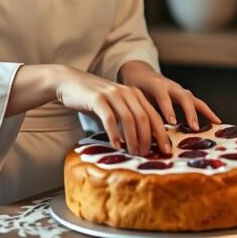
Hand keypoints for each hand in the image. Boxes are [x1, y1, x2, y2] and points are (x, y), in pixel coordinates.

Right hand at [54, 66, 170, 156]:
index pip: (154, 115)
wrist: (70, 82)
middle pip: (145, 118)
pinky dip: (114, 133)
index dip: (162, 134)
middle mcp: (126, 92)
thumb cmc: (94, 99)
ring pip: (129, 119)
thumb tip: (142, 144)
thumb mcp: (115, 107)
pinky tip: (116, 145)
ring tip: (133, 153)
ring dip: (133, 139)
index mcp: (135, 94)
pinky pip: (109, 118)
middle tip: (147, 155)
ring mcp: (112, 94)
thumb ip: (128, 119)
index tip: (167, 151)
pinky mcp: (97, 98)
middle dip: (149, 139)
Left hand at [118, 60, 220, 130]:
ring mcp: (179, 89)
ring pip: (193, 99)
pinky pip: (197, 102)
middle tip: (193, 127)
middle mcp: (170, 85)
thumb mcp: (134, 97)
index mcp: (155, 85)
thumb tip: (141, 134)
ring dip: (202, 112)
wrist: (139, 72)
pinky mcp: (184, 94)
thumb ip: (139, 112)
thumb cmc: (135, 88)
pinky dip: (207, 111)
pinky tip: (217, 122)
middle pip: (183, 96)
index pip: (162, 95)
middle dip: (190, 112)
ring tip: (212, 125)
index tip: (171, 122)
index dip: (167, 108)